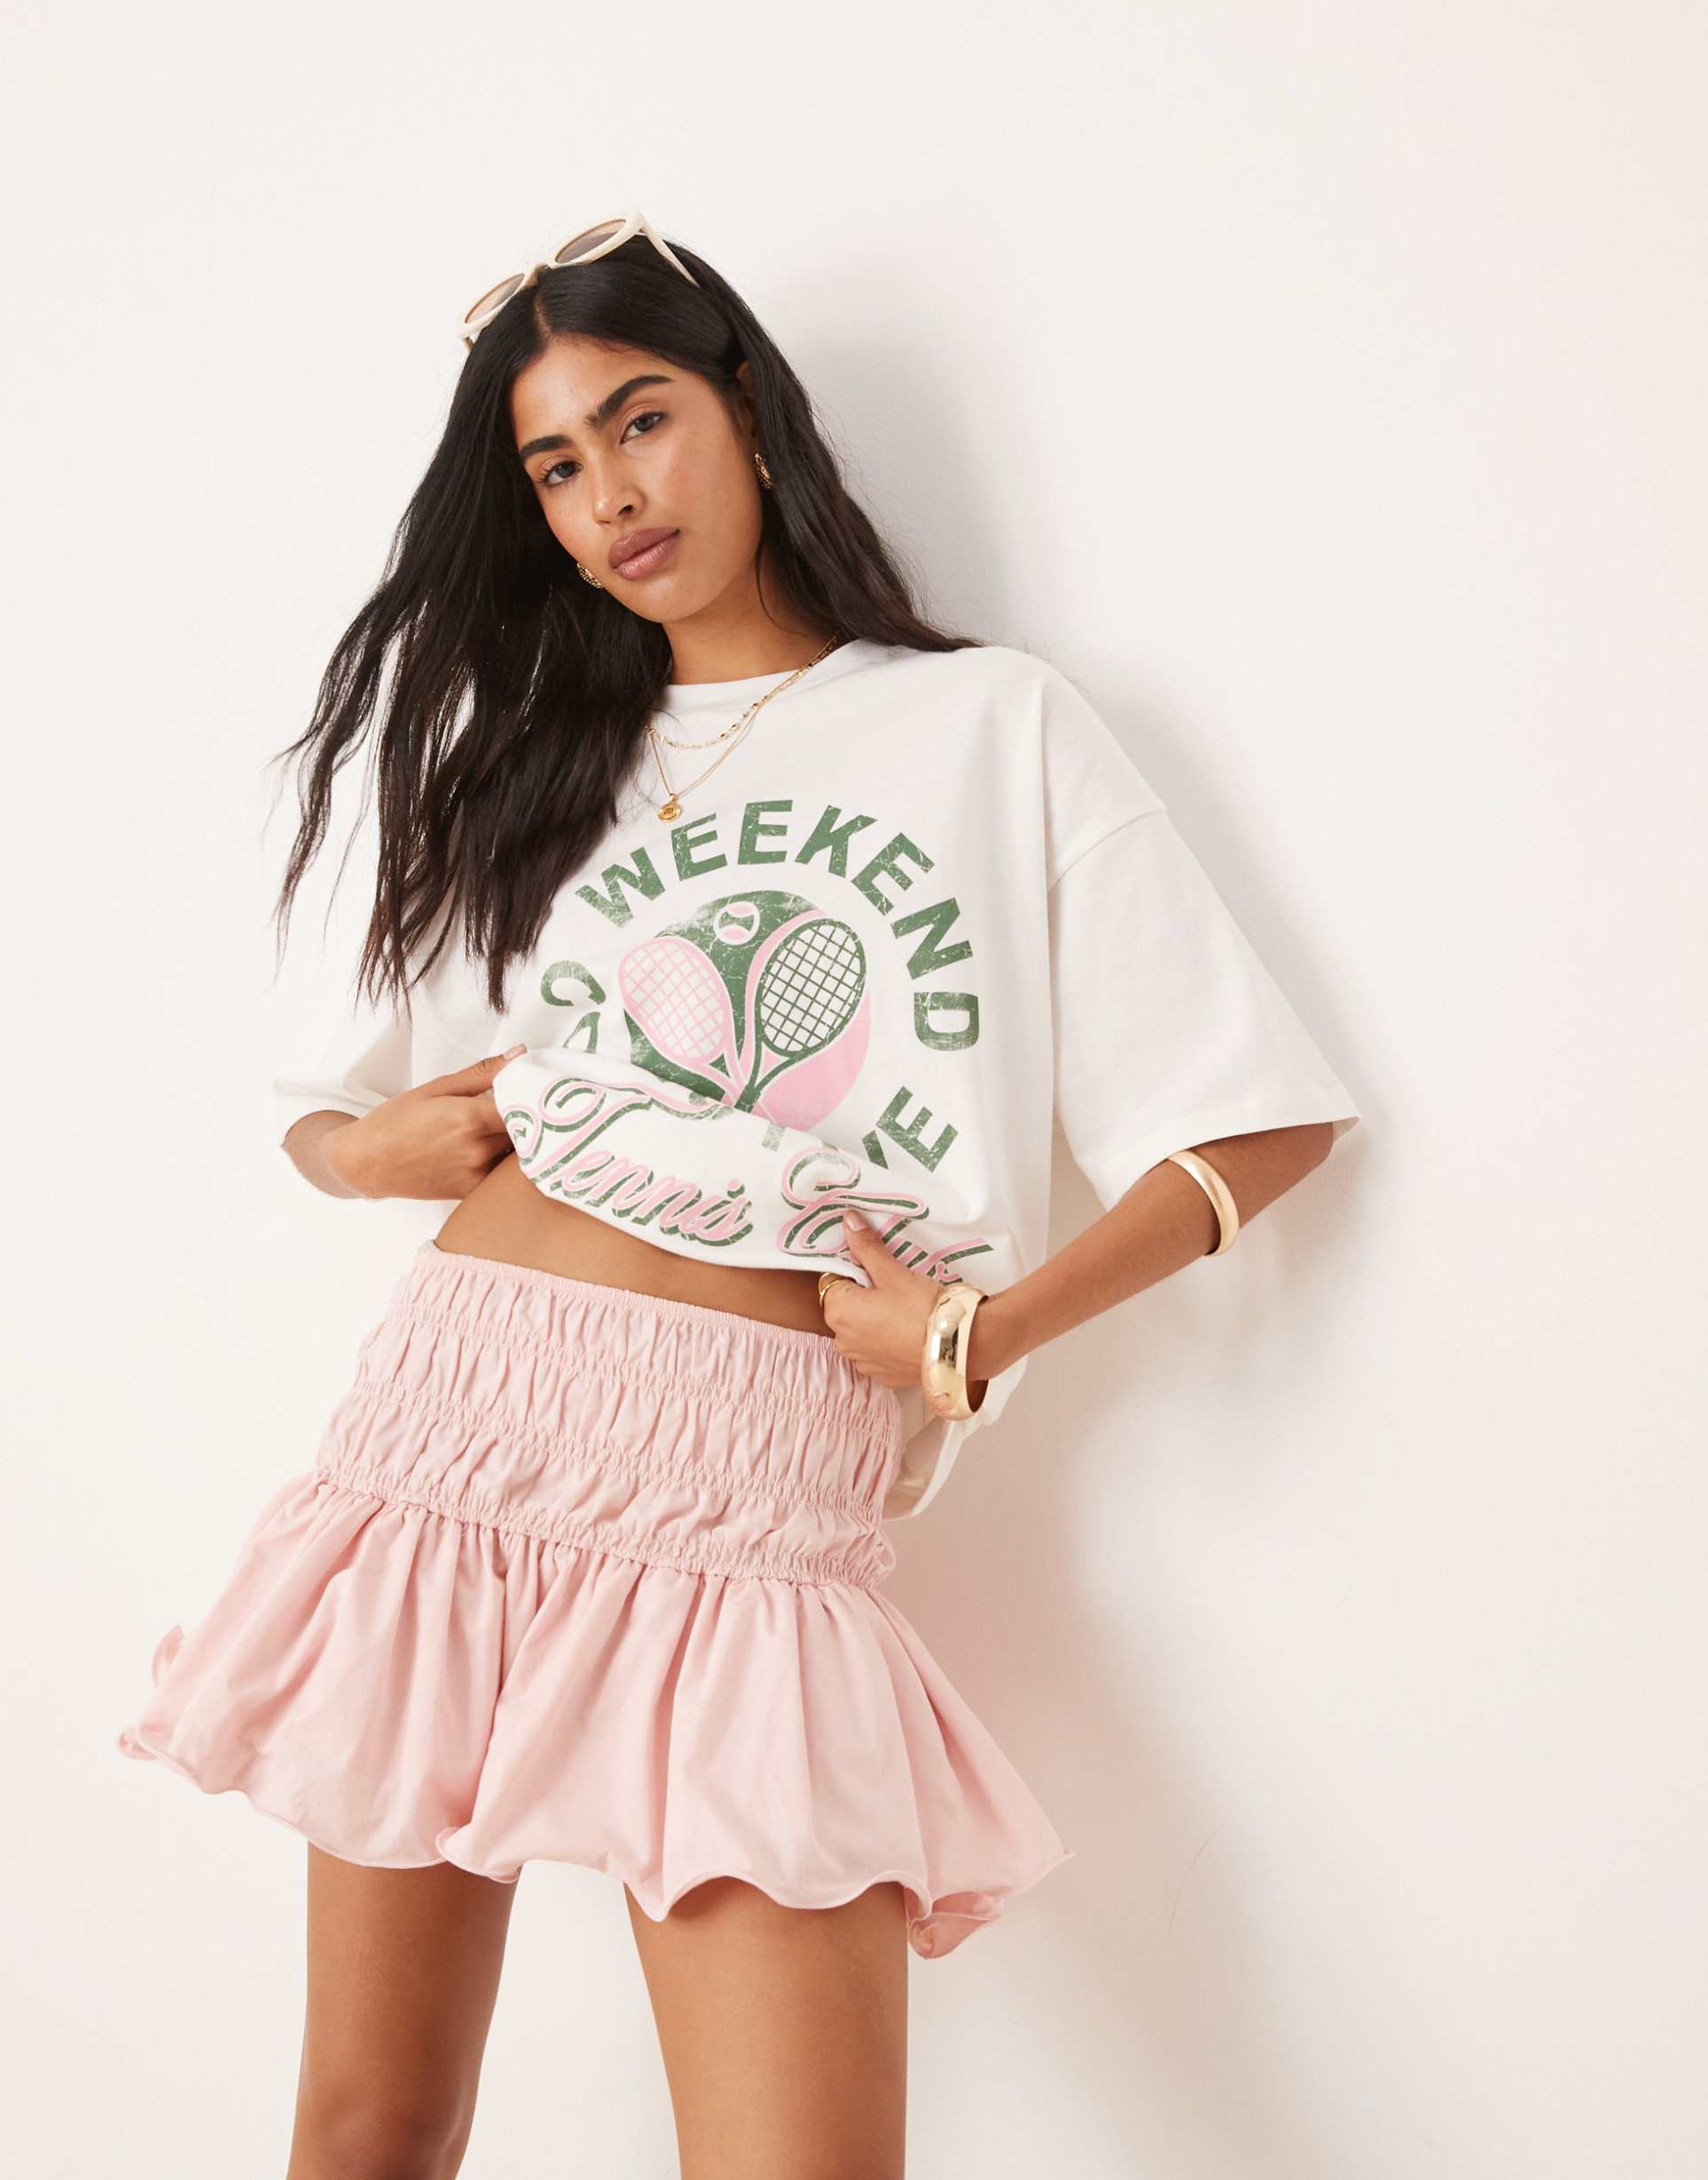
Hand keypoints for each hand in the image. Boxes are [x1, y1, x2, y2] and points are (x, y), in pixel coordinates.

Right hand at [324, 1051, 519, 1200]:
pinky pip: (501, 1173)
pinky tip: (492, 1147)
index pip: (526, 1106)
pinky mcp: (471, 1191)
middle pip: (526, 1131)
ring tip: (506, 1126)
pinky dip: (504, 1159)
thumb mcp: (437, 1088)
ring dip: (520, 1139)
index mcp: (469, 1119)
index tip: (540, 1088)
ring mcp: (475, 1174)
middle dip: (530, 1116)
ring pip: (517, 1153)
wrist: (368, 1162)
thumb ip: (484, 1073)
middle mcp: (476, 1150)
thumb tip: (520, 1054)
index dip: (536, 1096)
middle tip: (527, 1104)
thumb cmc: (396, 1121)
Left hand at [820, 1207, 991, 1408]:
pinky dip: (887, 1341)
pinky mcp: (881, 1375)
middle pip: (846, 1306)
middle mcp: (842, 1340)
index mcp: (838, 1311)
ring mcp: (862, 1361)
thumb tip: (848, 1221)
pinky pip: (877, 1351)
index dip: (854, 1269)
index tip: (876, 1266)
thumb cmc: (922, 1308)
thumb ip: (866, 1247)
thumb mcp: (892, 1272)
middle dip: (864, 1295)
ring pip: (861, 1330)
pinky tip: (908, 1331)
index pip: (833, 1280)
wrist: (957, 1348)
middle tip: (894, 1286)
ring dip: (874, 1320)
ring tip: (904, 1309)